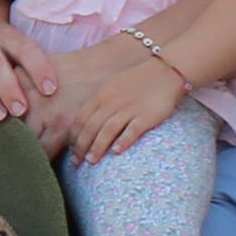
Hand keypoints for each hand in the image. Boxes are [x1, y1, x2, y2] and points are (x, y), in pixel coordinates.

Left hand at [39, 39, 183, 161]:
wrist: (164, 72)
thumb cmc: (136, 82)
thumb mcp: (111, 87)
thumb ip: (99, 103)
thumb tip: (86, 124)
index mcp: (101, 96)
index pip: (80, 119)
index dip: (74, 137)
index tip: (72, 151)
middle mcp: (112, 102)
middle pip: (91, 127)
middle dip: (81, 146)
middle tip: (77, 162)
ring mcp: (129, 109)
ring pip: (108, 130)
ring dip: (97, 147)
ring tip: (91, 161)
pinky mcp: (146, 115)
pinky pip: (132, 130)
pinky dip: (123, 141)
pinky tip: (116, 152)